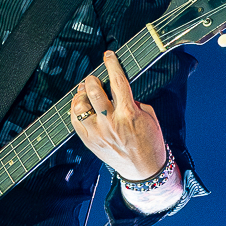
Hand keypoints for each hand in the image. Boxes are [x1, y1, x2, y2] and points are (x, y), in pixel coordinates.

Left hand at [69, 53, 166, 180]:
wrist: (144, 170)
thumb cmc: (149, 142)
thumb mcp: (149, 117)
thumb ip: (132, 101)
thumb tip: (115, 91)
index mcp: (128, 113)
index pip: (118, 81)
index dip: (112, 64)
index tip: (108, 55)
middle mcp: (110, 122)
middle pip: (93, 91)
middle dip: (92, 80)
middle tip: (93, 78)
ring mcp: (97, 133)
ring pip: (80, 106)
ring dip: (81, 94)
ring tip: (84, 91)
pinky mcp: (89, 142)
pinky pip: (75, 121)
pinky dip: (75, 110)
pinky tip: (80, 106)